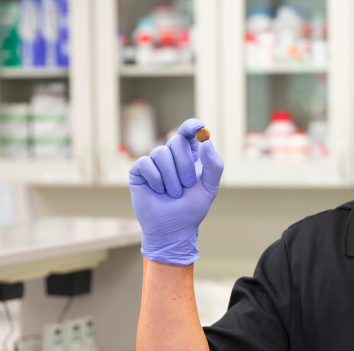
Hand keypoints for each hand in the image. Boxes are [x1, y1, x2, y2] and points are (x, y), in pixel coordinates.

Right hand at [129, 118, 223, 265]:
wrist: (174, 228)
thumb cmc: (192, 208)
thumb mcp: (210, 187)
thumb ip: (214, 164)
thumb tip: (206, 141)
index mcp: (189, 156)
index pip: (189, 132)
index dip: (191, 126)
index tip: (197, 128)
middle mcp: (171, 156)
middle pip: (176, 140)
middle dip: (184, 165)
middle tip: (187, 185)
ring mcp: (154, 163)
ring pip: (161, 152)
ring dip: (171, 177)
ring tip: (173, 193)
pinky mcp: (139, 172)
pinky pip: (146, 163)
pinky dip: (156, 179)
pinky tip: (158, 191)